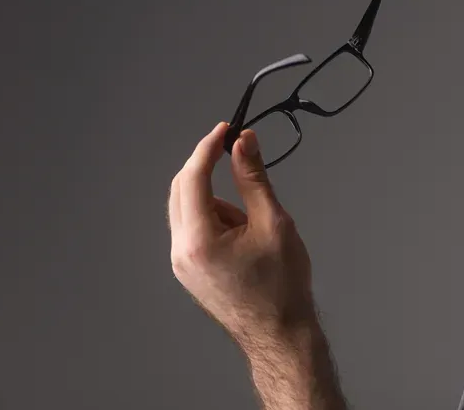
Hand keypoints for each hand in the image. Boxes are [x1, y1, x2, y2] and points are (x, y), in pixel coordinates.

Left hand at [168, 122, 315, 349]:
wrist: (280, 334)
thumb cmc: (282, 283)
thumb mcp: (273, 222)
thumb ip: (253, 178)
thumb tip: (244, 140)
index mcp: (199, 240)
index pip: (193, 178)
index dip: (208, 148)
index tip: (226, 128)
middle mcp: (180, 251)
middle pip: (181, 190)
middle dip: (207, 167)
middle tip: (236, 152)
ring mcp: (181, 264)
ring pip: (187, 209)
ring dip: (214, 198)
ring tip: (253, 224)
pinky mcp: (189, 271)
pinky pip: (193, 229)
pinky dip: (213, 218)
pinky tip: (242, 237)